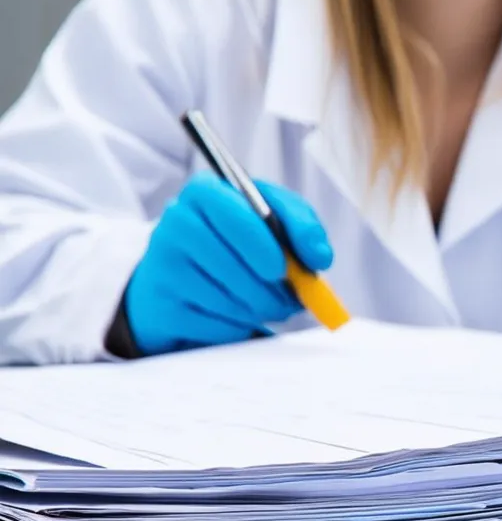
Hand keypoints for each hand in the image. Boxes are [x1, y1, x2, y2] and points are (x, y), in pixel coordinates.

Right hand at [124, 175, 333, 355]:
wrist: (183, 277)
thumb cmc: (237, 242)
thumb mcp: (272, 221)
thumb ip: (302, 227)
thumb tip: (320, 256)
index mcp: (206, 192)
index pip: (237, 213)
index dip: (265, 245)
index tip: (287, 267)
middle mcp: (176, 223)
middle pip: (233, 265)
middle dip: (272, 290)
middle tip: (290, 300)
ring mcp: (163, 265)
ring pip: (228, 300)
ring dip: (259, 310)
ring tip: (264, 304)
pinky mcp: (163, 306)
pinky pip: (216, 326)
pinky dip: (238, 327)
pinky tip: (234, 315)